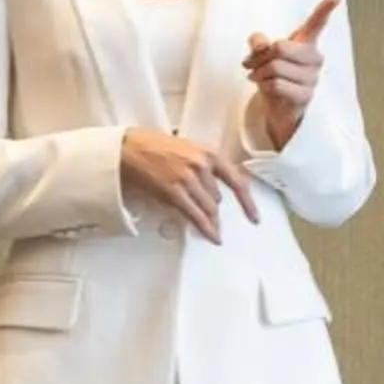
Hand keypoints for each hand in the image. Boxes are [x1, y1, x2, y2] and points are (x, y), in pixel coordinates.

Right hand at [119, 128, 256, 243]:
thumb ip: (205, 167)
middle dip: (215, 212)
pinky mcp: (174, 192)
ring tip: (211, 230)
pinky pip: (196, 216)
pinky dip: (206, 229)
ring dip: (210, 221)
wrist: (130, 148)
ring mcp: (189, 179)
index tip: (254, 217)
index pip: (237, 181)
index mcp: (209, 153)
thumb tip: (215, 190)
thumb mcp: (188, 149)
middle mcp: (203, 165)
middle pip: (217, 199)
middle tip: (216, 223)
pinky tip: (212, 236)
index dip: (247, 203)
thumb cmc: (155, 146)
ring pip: (208, 209)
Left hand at [242, 0, 339, 151]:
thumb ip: (259, 43)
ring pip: (276, 68)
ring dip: (259, 73)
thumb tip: (260, 43)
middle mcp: (314, 59)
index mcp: (306, 43)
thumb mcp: (263, 55)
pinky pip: (276, 85)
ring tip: (257, 76)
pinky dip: (263, 86)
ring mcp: (312, 78)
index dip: (325, 9)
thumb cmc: (274, 74)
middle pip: (281, 47)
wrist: (279, 106)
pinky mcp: (305, 96)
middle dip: (260, 56)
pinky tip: (264, 87)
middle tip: (250, 63)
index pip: (317, 24)